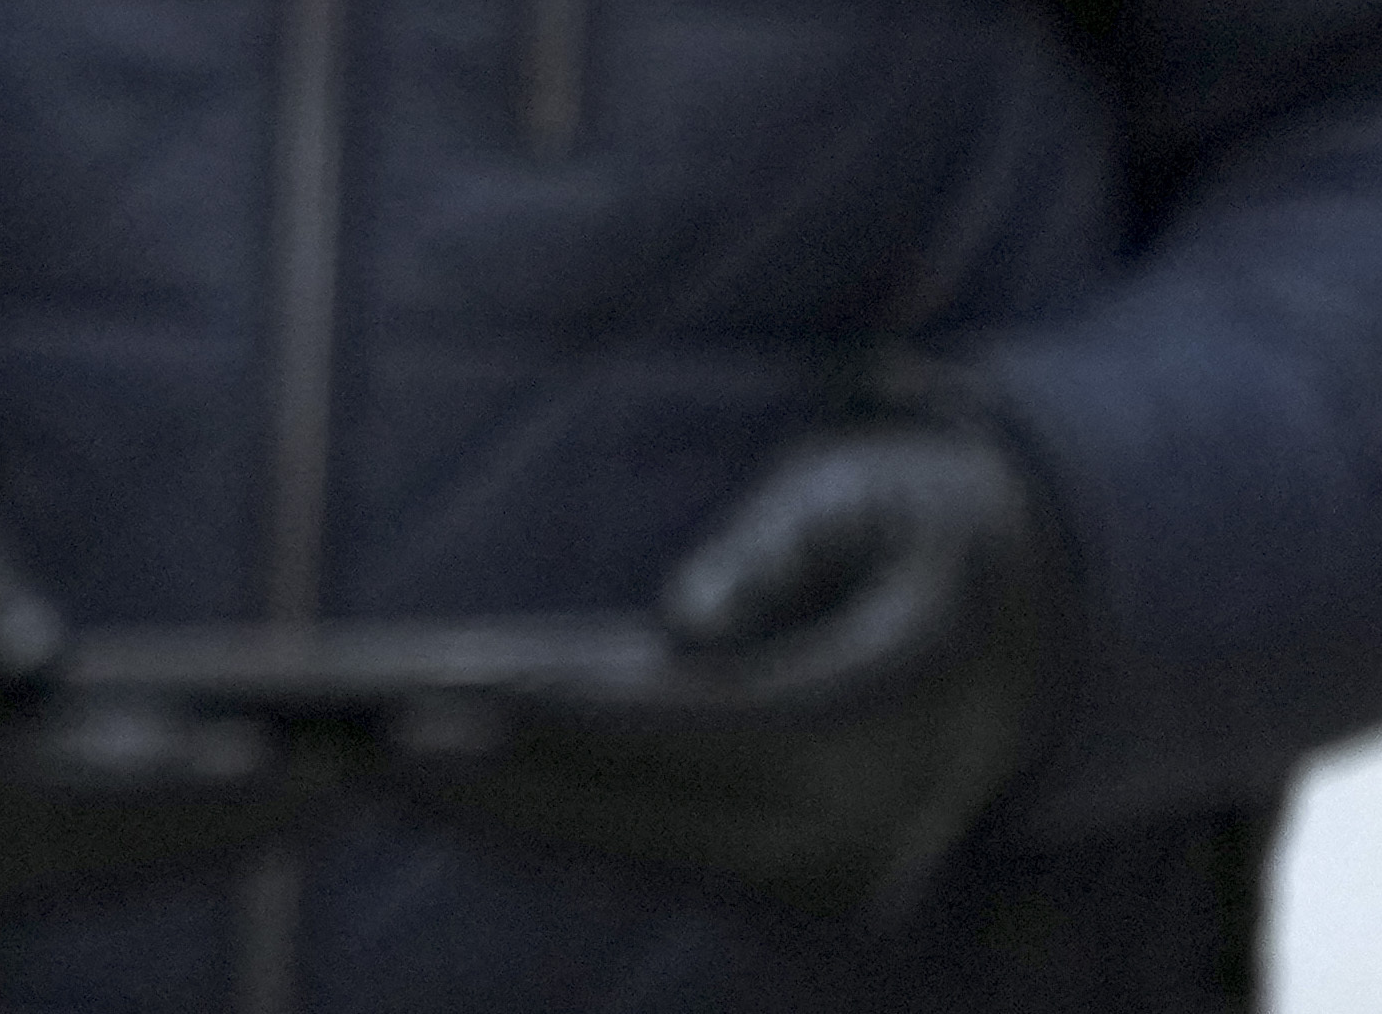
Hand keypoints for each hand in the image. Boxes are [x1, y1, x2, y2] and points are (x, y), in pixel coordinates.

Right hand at [0, 438, 336, 915]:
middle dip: (221, 823)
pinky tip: (258, 810)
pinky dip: (163, 847)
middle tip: (354, 779)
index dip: (159, 786)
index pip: (25, 785)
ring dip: (210, 844)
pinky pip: (65, 876)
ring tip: (337, 793)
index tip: (279, 758)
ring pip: (78, 878)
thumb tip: (32, 653)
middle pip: (74, 851)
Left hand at [374, 422, 1058, 927]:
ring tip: (363, 767)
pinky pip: (654, 858)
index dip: (577, 720)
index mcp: (902, 715)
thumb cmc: (917, 529)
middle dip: (504, 790)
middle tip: (361, 749)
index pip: (714, 732)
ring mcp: (840, 880)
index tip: (449, 696)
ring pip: (642, 856)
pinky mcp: (794, 887)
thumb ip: (782, 544)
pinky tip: (442, 786)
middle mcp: (875, 830)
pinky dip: (549, 824)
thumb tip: (684, 624)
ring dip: (505, 818)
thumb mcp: (866, 494)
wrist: (1020, 634)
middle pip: (656, 820)